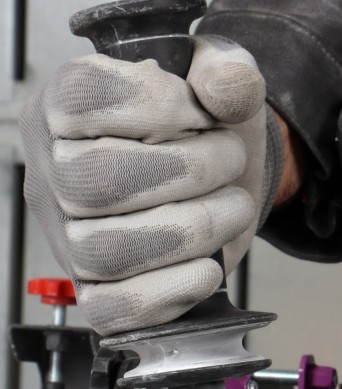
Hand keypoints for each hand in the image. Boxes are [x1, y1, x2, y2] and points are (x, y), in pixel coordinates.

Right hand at [20, 36, 285, 334]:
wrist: (219, 185)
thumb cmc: (203, 133)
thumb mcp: (219, 85)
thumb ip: (226, 72)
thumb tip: (223, 88)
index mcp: (65, 108)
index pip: (82, 98)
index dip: (155, 105)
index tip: (201, 112)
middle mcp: (54, 175)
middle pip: (95, 183)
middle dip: (188, 172)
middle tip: (230, 163)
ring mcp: (70, 241)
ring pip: (107, 252)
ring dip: (191, 231)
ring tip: (232, 209)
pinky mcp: (99, 293)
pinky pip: (115, 309)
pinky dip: (171, 293)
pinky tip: (208, 268)